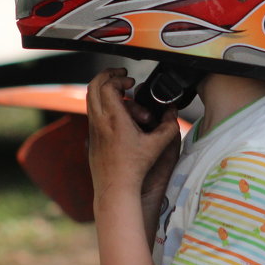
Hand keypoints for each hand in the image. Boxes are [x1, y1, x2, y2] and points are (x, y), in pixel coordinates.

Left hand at [86, 68, 179, 210]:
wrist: (115, 188)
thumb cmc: (134, 168)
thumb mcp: (157, 145)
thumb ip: (169, 126)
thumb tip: (173, 113)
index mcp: (113, 119)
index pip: (108, 86)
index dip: (119, 79)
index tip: (131, 83)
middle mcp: (99, 121)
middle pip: (92, 86)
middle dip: (107, 76)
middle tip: (121, 76)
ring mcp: (92, 129)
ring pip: (90, 99)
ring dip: (105, 91)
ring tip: (123, 95)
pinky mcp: (91, 137)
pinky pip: (93, 112)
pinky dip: (104, 105)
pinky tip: (120, 114)